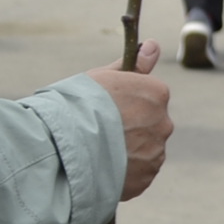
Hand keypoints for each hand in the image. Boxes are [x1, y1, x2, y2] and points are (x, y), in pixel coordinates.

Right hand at [86, 42, 170, 198]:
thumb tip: (154, 45)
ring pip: (144, 150)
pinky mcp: (145, 178)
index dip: (125, 103)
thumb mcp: (102, 78)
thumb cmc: (75, 106)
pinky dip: (123, 173)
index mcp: (156, 94)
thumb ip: (132, 65)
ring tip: (95, 153)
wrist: (60, 147)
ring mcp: (155, 153)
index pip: (150, 96)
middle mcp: (163, 123)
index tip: (105, 109)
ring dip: (126, 152)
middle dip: (129, 128)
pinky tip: (100, 169)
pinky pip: (137, 173)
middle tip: (97, 132)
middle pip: (149, 124)